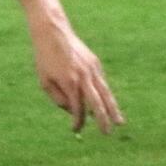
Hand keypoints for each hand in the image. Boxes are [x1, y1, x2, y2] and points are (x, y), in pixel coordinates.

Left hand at [29, 19, 122, 134]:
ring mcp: (92, 69)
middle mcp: (84, 77)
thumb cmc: (45, 59)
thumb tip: (73, 110)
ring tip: (120, 122)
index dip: (77, 122)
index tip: (75, 130)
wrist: (53, 32)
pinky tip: (107, 104)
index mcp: (69, 83)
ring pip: (105, 93)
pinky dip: (104, 94)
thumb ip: (58, 99)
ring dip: (113, 109)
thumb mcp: (45, 81)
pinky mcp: (95, 63)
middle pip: (97, 103)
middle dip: (103, 119)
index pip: (77, 109)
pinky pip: (101, 82)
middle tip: (107, 133)